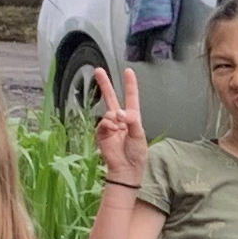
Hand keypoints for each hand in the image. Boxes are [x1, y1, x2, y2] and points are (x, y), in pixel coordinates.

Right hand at [93, 67, 149, 189]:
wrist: (126, 168)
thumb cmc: (136, 153)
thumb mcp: (139, 134)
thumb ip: (132, 120)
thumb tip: (119, 112)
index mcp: (132, 117)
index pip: (131, 97)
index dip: (130, 84)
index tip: (128, 71)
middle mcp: (120, 119)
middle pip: (111, 97)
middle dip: (104, 84)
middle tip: (98, 70)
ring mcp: (109, 126)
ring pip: (108, 112)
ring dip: (114, 118)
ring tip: (119, 129)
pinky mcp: (101, 133)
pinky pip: (102, 123)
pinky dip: (108, 125)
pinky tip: (113, 131)